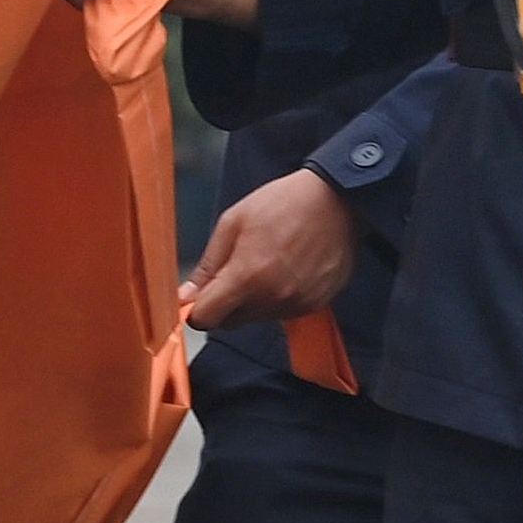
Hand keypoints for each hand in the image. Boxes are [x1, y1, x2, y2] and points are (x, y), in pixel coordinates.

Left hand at [179, 169, 355, 329]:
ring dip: (253, 301)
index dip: (196, 310)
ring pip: (257, 318)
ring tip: (266, 263)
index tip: (199, 297)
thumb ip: (208, 265)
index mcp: (246, 277)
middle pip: (231, 322)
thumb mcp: (233, 223)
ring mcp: (297, 304)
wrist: (336, 200)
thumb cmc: (282, 204)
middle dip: (224, 304)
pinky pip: (284, 313)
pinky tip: (287, 270)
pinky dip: (279, 299)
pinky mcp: (316, 304)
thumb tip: (186, 296)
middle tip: (235, 270)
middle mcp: (272, 298)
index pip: (206, 319)